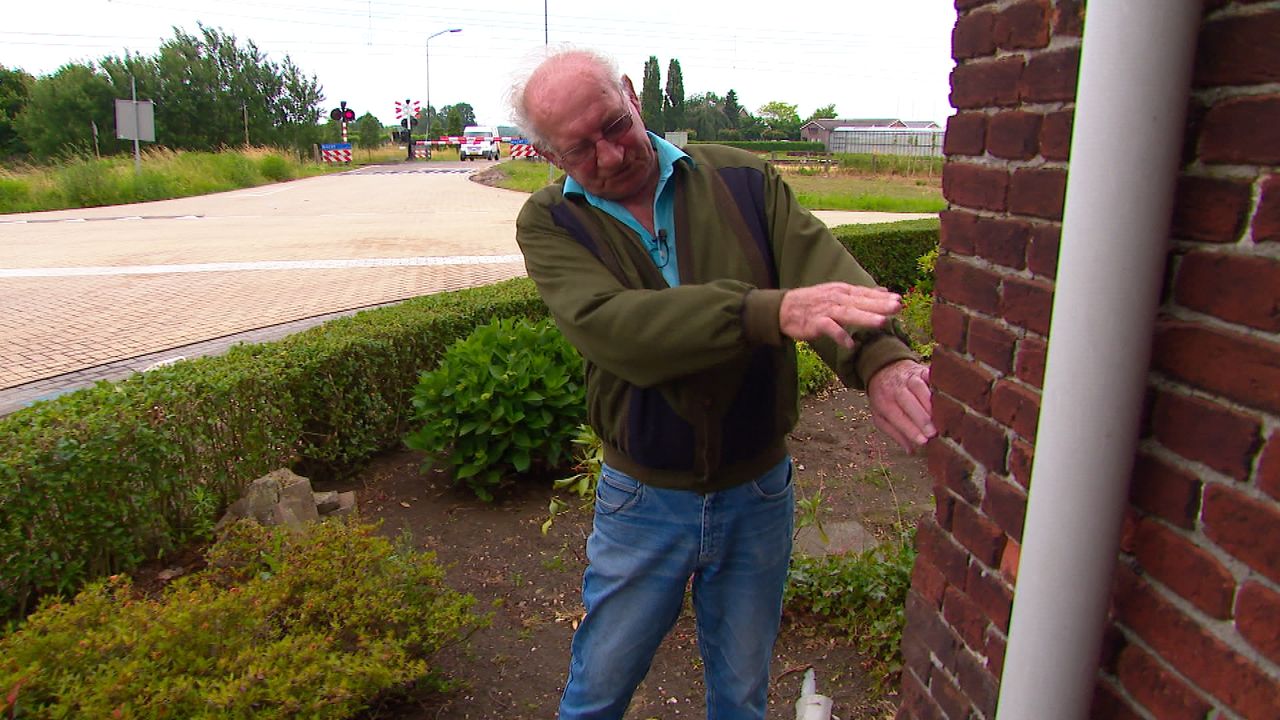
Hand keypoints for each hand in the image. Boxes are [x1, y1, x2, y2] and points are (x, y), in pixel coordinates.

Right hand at [779, 282, 901, 348]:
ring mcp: (826, 310)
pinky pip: (829, 329)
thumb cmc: (815, 302)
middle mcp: (836, 298)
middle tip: (898, 307)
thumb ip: (861, 294)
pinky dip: (840, 336)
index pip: (865, 293)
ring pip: (848, 314)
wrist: (785, 308)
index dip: (882, 297)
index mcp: (843, 291)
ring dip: (865, 318)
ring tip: (882, 323)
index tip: (900, 300)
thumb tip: (884, 291)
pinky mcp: (815, 323)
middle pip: (861, 302)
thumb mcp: (838, 293)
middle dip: (880, 305)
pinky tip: (851, 344)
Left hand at [867, 359, 934, 452]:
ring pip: (919, 388)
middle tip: (933, 432)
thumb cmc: (885, 398)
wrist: (884, 369)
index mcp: (884, 402)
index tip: (923, 441)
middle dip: (921, 417)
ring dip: (930, 403)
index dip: (910, 429)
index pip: (897, 416)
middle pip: (908, 401)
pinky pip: (930, 376)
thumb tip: (911, 451)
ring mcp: (909, 378)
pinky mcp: (921, 370)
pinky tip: (947, 396)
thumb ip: (895, 433)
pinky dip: (938, 385)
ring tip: (942, 417)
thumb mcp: (881, 416)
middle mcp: (896, 388)